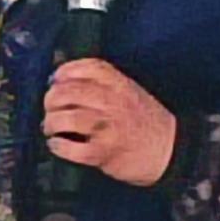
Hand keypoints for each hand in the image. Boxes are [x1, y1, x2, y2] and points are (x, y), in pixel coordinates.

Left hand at [41, 57, 176, 186]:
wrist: (169, 150)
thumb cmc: (145, 122)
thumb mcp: (130, 93)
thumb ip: (103, 85)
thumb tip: (63, 81)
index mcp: (120, 85)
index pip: (88, 68)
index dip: (66, 71)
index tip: (55, 80)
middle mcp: (114, 103)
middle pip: (69, 92)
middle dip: (51, 100)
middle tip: (50, 108)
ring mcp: (109, 127)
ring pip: (67, 118)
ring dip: (52, 123)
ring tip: (51, 128)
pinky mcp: (104, 152)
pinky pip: (72, 148)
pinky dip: (58, 146)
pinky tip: (57, 145)